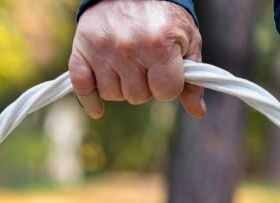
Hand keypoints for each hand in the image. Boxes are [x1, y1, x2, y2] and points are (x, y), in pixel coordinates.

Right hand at [68, 0, 202, 118]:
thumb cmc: (163, 15)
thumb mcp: (187, 40)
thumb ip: (193, 77)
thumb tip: (198, 112)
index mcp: (159, 45)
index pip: (165, 92)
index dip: (168, 85)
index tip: (166, 71)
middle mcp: (129, 48)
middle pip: (137, 97)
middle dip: (144, 85)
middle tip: (145, 66)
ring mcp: (103, 50)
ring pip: (112, 95)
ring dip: (120, 86)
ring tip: (126, 66)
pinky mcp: (82, 50)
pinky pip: (82, 88)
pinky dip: (89, 100)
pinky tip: (97, 108)